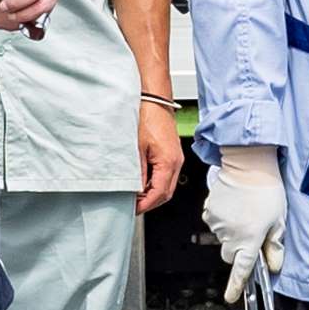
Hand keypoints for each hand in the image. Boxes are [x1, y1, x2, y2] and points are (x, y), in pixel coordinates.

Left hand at [134, 97, 186, 214]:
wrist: (154, 99)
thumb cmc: (147, 117)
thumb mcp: (136, 148)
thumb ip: (136, 172)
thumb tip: (133, 190)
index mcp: (169, 162)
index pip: (159, 194)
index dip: (145, 205)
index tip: (132, 210)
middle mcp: (176, 162)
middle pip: (166, 193)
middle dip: (150, 203)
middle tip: (132, 206)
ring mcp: (175, 158)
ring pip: (166, 186)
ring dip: (152, 193)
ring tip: (134, 195)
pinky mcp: (171, 154)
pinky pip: (165, 176)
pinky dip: (154, 183)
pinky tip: (141, 182)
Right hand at [203, 144, 287, 278]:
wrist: (248, 165)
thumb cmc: (267, 190)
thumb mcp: (279, 220)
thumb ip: (275, 245)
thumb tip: (275, 265)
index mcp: (249, 240)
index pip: (242, 270)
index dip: (236, 286)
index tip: (232, 297)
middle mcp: (230, 235)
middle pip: (231, 255)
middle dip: (240, 250)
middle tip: (253, 233)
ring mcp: (217, 224)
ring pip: (224, 238)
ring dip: (233, 232)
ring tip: (246, 213)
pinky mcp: (209, 212)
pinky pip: (216, 224)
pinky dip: (224, 220)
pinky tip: (235, 207)